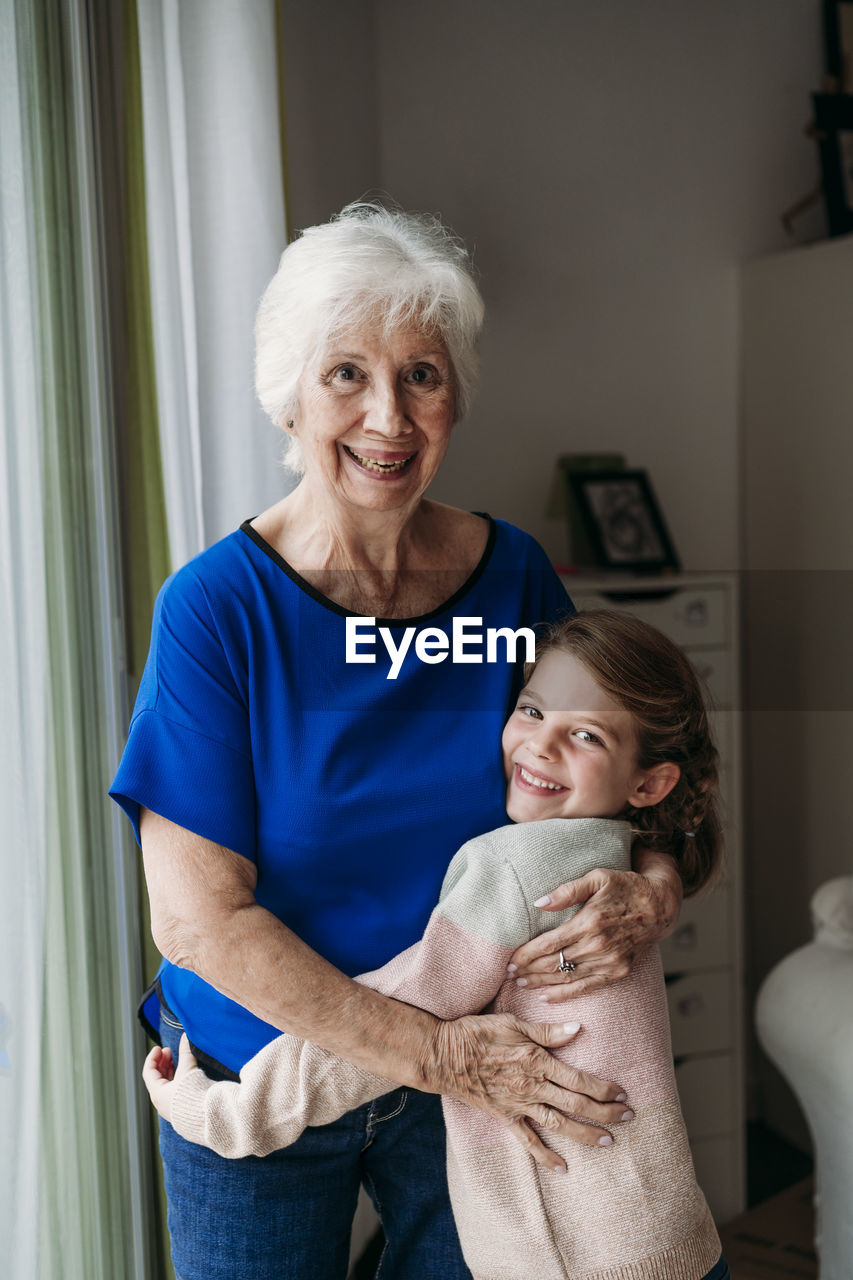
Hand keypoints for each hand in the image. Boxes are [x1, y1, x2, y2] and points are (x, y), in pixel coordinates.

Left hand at [142, 1033, 199, 1122]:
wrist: (207, 1117)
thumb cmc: (194, 1095)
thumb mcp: (188, 1070)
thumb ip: (185, 1052)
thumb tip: (185, 1036)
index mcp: (157, 1093)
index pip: (148, 1072)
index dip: (153, 1057)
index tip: (160, 1047)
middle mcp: (161, 1102)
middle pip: (156, 1079)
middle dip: (162, 1063)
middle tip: (169, 1051)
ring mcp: (170, 1108)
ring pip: (165, 1085)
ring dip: (169, 1071)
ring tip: (176, 1060)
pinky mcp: (180, 1111)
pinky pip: (173, 1092)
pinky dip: (175, 1080)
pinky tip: (184, 1074)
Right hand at [428, 1014, 633, 1171]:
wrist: (443, 1055)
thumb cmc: (476, 1032)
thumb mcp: (512, 1023)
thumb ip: (546, 1031)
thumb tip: (577, 1029)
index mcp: (537, 1060)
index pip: (579, 1079)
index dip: (604, 1088)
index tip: (622, 1093)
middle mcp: (533, 1086)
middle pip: (577, 1105)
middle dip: (606, 1113)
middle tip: (628, 1118)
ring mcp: (519, 1104)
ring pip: (560, 1125)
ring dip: (586, 1135)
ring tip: (609, 1142)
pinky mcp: (505, 1117)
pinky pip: (528, 1141)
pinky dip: (546, 1157)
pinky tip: (563, 1168)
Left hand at [507, 855, 681, 999]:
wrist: (660, 906)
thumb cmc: (626, 886)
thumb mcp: (597, 878)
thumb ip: (567, 890)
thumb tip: (539, 903)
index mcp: (589, 922)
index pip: (549, 944)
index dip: (526, 954)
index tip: (510, 959)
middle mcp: (598, 946)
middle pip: (555, 963)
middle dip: (529, 970)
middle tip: (509, 973)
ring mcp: (610, 962)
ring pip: (567, 978)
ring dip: (541, 983)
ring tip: (521, 984)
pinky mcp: (618, 972)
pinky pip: (587, 988)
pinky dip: (565, 995)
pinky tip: (546, 996)